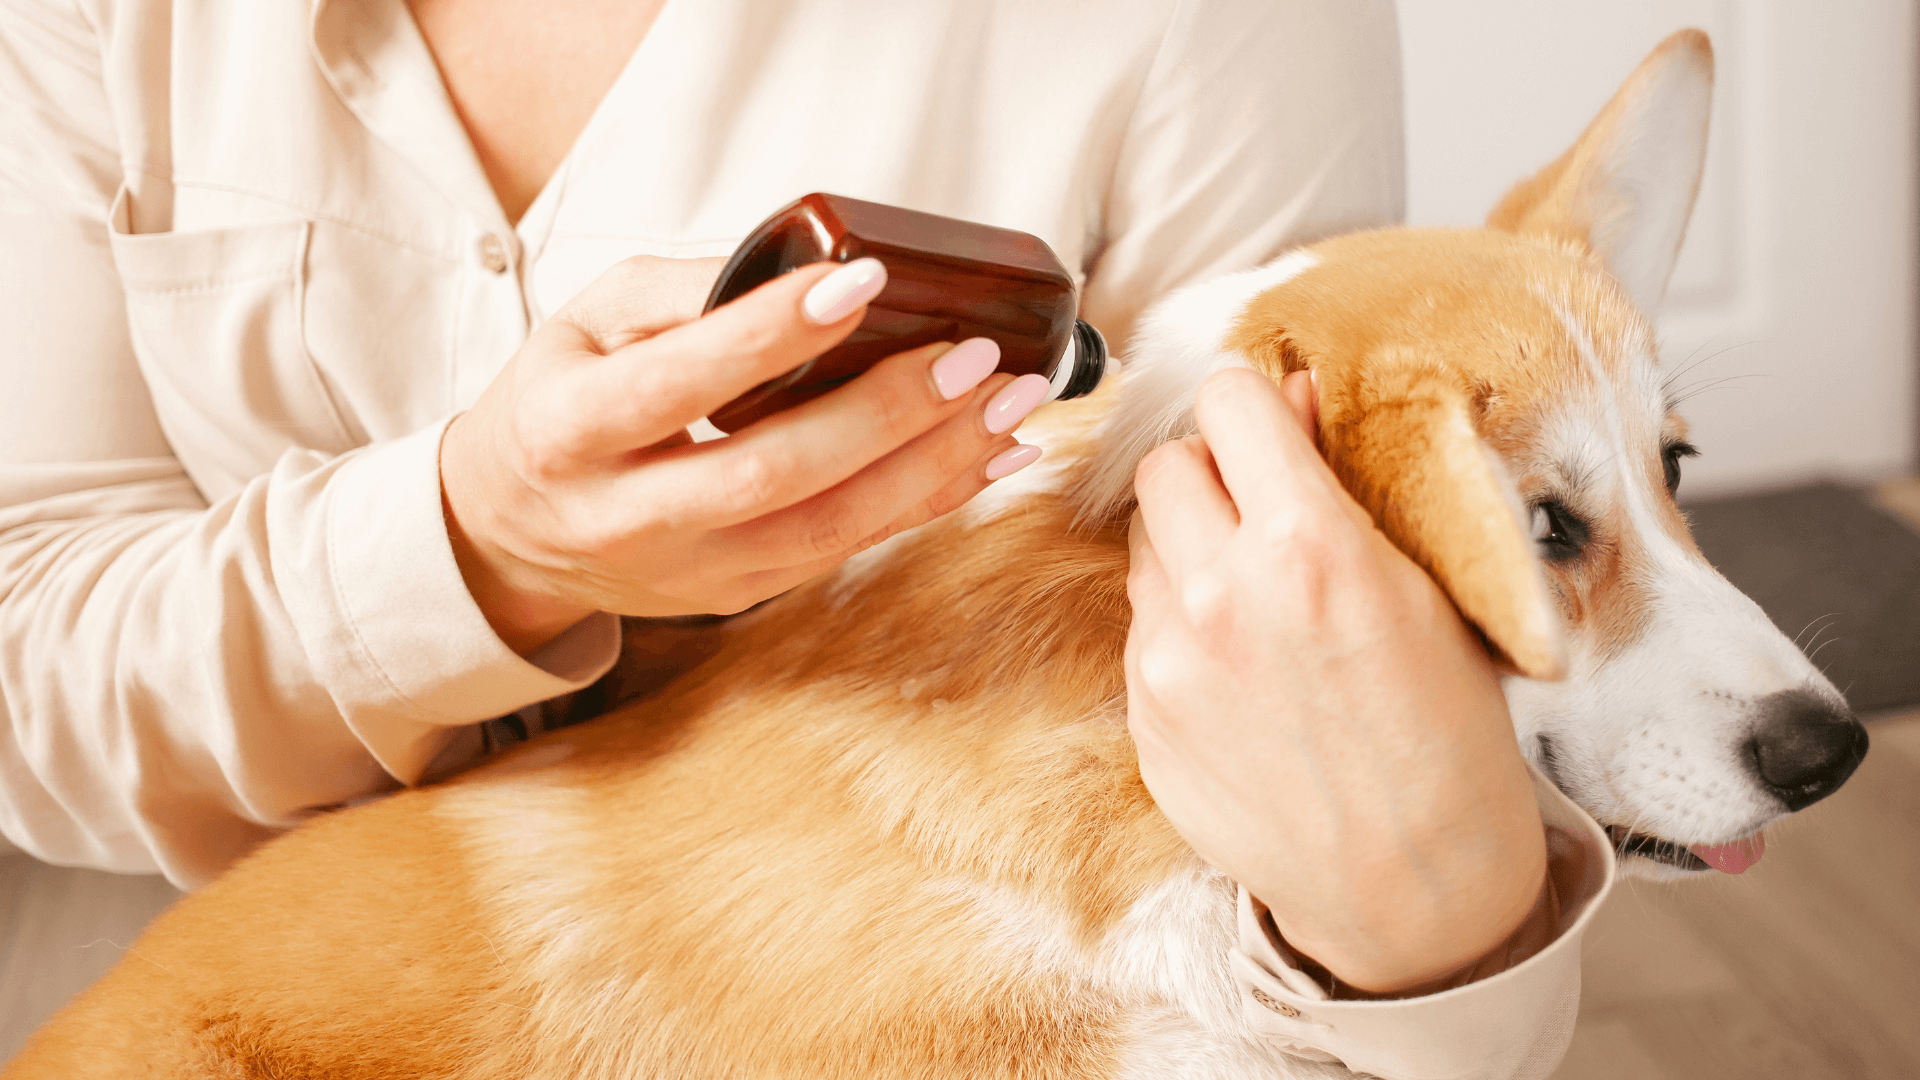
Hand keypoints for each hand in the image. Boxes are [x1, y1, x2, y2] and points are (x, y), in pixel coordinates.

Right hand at [441, 256, 1048, 653]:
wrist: (511, 530)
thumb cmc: (561, 400)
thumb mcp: (586, 321)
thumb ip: (682, 291)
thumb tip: (809, 264)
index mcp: (570, 431)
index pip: (678, 384)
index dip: (770, 335)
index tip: (860, 282)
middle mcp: (625, 516)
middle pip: (770, 473)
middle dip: (884, 415)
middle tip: (973, 357)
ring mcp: (688, 570)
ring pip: (825, 530)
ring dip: (931, 469)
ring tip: (1010, 408)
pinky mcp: (738, 594)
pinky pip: (845, 552)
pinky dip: (927, 504)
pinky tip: (989, 458)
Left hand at [1125, 367, 1545, 993]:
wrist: (1412, 886)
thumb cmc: (1446, 738)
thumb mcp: (1425, 591)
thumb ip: (1343, 485)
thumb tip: (1291, 395)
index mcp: (1309, 547)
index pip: (1227, 401)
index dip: (1253, 408)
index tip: (1271, 429)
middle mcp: (1221, 596)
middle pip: (1165, 466)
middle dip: (1211, 474)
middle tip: (1260, 512)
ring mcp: (1169, 662)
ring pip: (1144, 545)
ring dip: (1188, 549)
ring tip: (1257, 602)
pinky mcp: (1142, 716)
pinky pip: (1142, 627)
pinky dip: (1180, 627)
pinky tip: (1241, 670)